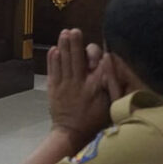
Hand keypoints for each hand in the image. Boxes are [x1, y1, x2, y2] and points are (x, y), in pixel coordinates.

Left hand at [46, 29, 112, 149]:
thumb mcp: (109, 104)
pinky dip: (52, 59)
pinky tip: (53, 49)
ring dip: (64, 46)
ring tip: (64, 33)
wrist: (71, 133)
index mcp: (96, 86)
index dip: (95, 53)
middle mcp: (80, 83)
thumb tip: (109, 64)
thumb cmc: (94, 120)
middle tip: (74, 30)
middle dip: (76, 43)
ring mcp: (65, 84)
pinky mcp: (53, 88)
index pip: (97, 64)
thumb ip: (109, 84)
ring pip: (64, 61)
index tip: (95, 46)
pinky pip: (52, 70)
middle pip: (77, 58)